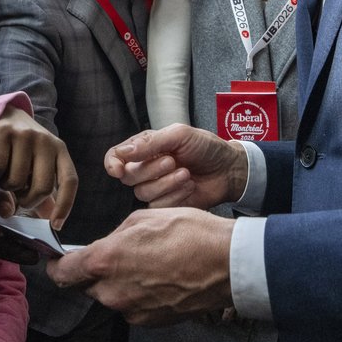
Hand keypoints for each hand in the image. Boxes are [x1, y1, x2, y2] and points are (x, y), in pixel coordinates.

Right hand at [0, 107, 76, 225]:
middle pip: (42, 188)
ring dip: (7, 188)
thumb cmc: (23, 148)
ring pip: (16, 181)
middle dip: (28, 201)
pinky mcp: (3, 132)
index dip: (65, 205)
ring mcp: (25, 134)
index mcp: (60, 149)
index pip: (70, 180)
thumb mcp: (39, 165)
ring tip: (6, 178)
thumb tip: (52, 222)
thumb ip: (45, 191)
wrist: (4, 114)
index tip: (56, 225)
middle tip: (19, 198)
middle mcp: (46, 140)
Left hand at [47, 208, 234, 324]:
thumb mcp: (143, 218)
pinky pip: (133, 307)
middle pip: (87, 286)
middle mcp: (113, 291)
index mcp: (105, 261)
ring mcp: (132, 310)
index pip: (62, 273)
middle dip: (93, 273)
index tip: (57, 261)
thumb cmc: (189, 233)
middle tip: (115, 256)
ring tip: (146, 264)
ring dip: (118, 283)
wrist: (226, 264)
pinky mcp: (150, 321)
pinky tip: (159, 278)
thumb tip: (108, 246)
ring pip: (111, 297)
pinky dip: (138, 295)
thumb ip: (115, 237)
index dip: (56, 266)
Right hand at [105, 124, 247, 208]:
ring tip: (186, 174)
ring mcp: (156, 188)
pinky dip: (175, 196)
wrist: (228, 169)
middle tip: (173, 161)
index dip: (113, 163)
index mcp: (144, 148)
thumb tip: (123, 153)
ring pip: (143, 193)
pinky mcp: (166, 205)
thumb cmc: (206, 147)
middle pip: (129, 177)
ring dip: (167, 183)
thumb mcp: (179, 135)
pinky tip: (189, 186)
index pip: (116, 156)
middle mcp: (146, 168)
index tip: (118, 169)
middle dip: (151, 170)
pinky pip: (157, 207)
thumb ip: (150, 142)